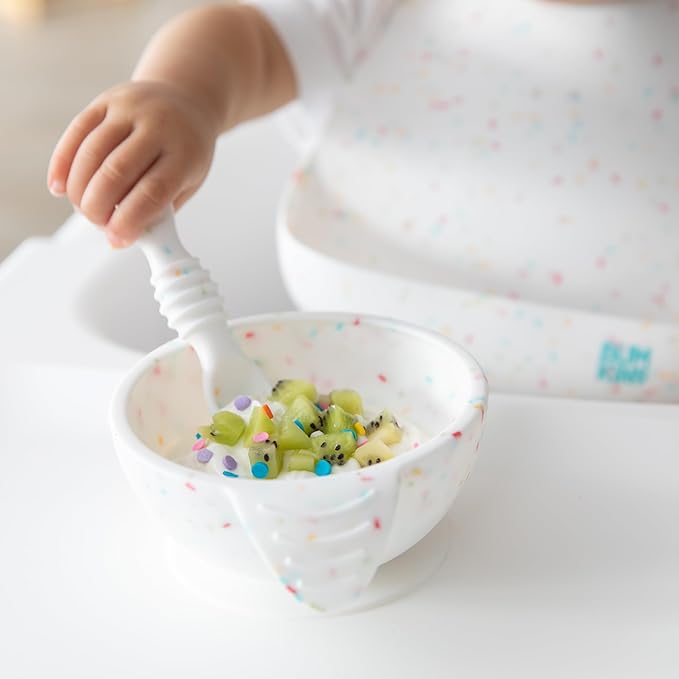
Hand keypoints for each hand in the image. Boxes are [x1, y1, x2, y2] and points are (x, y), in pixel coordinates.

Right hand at [47, 81, 218, 246]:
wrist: (186, 102)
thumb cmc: (187, 151)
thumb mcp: (187, 182)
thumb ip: (158, 212)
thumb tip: (117, 241)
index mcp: (184, 153)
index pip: (153, 191)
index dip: (130, 219)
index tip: (116, 238)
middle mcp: (158, 127)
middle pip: (116, 171)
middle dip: (99, 206)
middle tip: (97, 224)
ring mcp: (130, 109)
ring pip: (92, 152)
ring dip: (79, 189)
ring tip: (83, 209)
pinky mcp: (106, 101)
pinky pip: (77, 132)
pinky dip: (63, 163)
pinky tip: (60, 187)